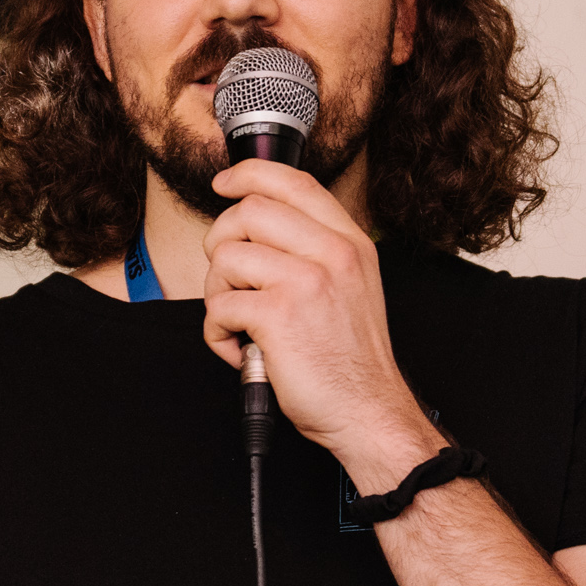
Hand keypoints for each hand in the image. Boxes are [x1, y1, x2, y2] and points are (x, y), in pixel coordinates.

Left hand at [200, 161, 439, 488]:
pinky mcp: (278, 315)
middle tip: (232, 280)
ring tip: (240, 322)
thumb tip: (258, 228)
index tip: (224, 184)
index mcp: (349, 243)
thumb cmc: (351, 361)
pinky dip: (217, 334)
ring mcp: (306, 281)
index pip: (294, 182)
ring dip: (218, 293)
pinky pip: (218, 307)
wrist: (368, 411)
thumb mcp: (350, 287)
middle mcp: (332, 253)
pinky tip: (241, 349)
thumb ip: (316, 251)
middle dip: (222, 243)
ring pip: (226, 257)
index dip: (249, 175)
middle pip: (249, 211)